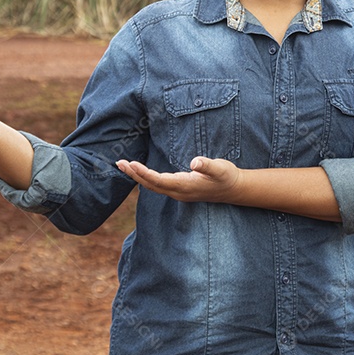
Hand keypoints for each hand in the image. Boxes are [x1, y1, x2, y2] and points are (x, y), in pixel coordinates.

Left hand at [116, 156, 240, 202]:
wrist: (234, 189)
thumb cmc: (226, 177)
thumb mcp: (220, 169)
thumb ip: (208, 166)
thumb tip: (195, 162)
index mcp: (185, 186)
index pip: (159, 181)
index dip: (144, 173)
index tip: (131, 164)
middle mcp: (179, 192)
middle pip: (151, 185)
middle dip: (134, 175)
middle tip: (119, 163)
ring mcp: (178, 192)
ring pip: (153, 186)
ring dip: (138, 176)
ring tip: (124, 165)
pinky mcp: (179, 189)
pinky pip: (158, 185)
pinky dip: (146, 177)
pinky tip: (140, 171)